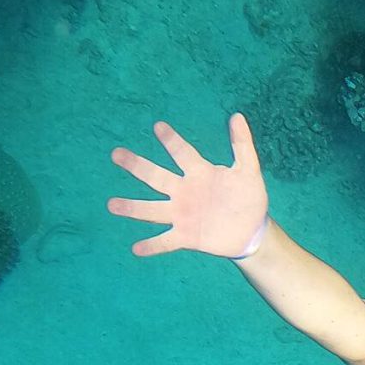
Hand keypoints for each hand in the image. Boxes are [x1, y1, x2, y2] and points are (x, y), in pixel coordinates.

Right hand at [107, 114, 268, 257]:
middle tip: (116, 154)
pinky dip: (152, 246)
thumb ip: (242, 145)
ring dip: (132, 208)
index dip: (171, 141)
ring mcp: (183, 215)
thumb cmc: (249, 197)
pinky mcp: (186, 236)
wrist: (252, 230)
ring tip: (112, 204)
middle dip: (137, 166)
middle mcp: (185, 191)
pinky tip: (136, 249)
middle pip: (156, 177)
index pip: (182, 153)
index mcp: (199, 173)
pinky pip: (165, 241)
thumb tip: (237, 116)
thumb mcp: (249, 170)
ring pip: (153, 210)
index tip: (158, 126)